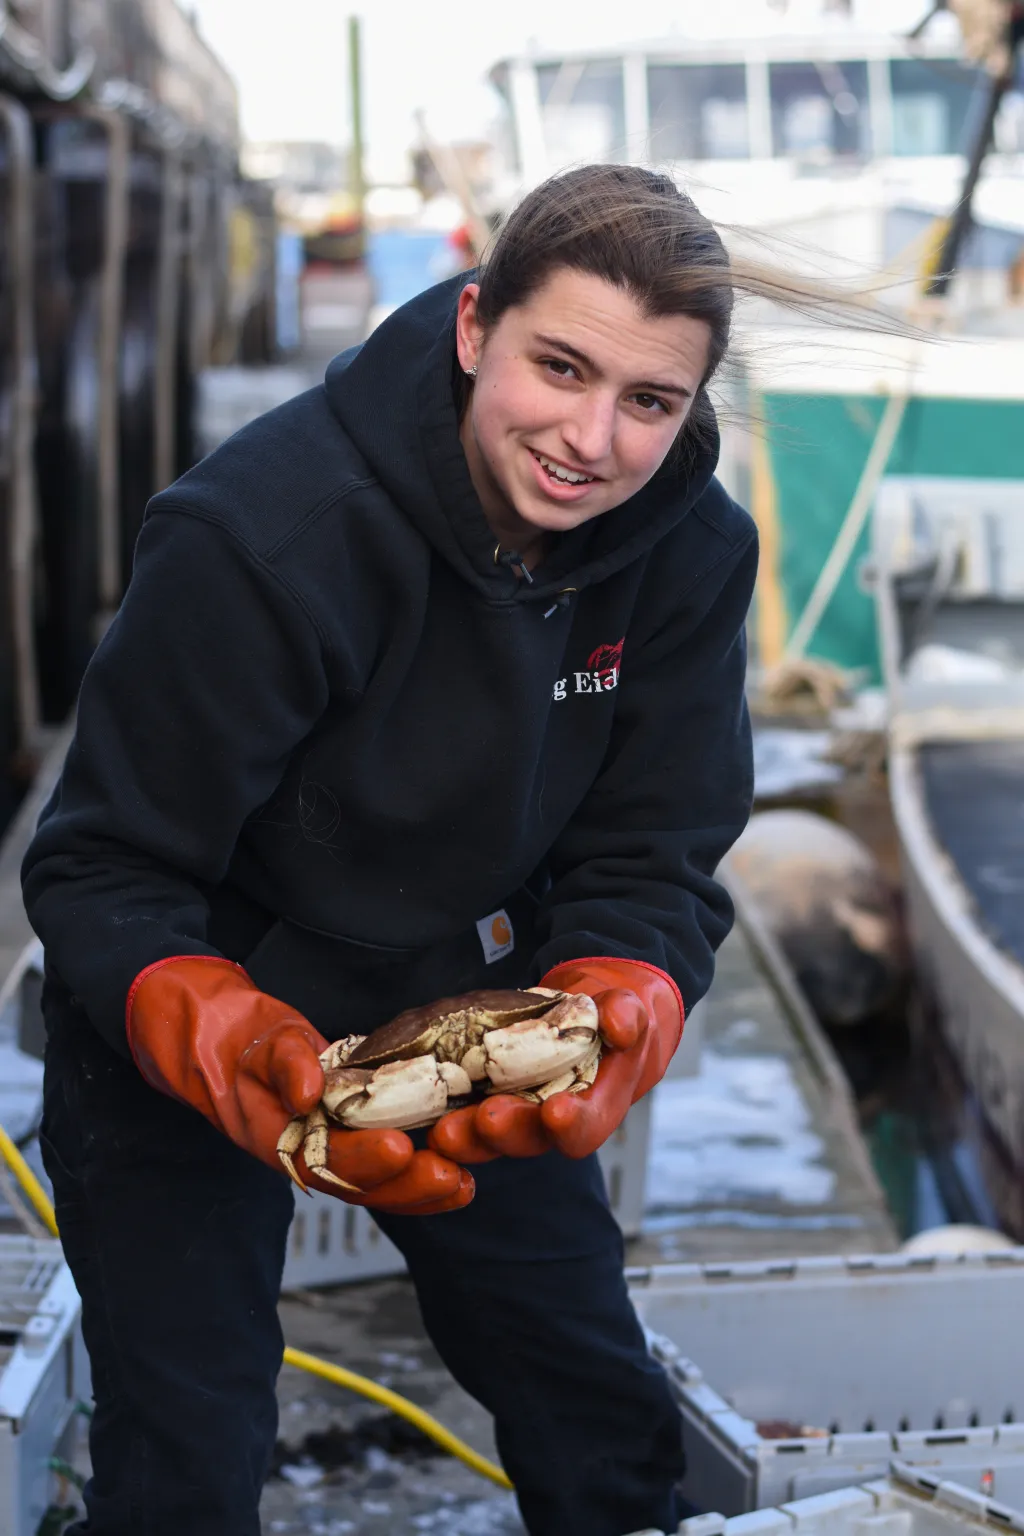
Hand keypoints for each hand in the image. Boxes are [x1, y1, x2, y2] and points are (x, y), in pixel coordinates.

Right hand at [127, 956, 472, 1213]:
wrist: (220, 1040)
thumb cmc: (239, 1038)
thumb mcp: (260, 1039)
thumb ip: (285, 1062)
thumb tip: (308, 1090)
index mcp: (278, 1140)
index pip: (324, 1160)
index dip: (363, 1159)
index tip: (400, 1148)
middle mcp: (305, 1155)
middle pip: (357, 1185)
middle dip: (406, 1186)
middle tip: (452, 1177)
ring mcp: (327, 1151)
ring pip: (373, 1185)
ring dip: (418, 1189)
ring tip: (463, 1185)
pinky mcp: (346, 1138)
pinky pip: (381, 1166)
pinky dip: (414, 1174)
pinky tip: (453, 1174)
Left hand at [429, 958, 682, 1162]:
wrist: (597, 1013)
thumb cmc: (618, 1015)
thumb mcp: (632, 1007)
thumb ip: (628, 1015)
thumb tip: (620, 1025)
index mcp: (598, 1104)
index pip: (587, 1125)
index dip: (573, 1124)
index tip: (556, 1113)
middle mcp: (555, 1120)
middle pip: (530, 1138)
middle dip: (505, 1132)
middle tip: (484, 1119)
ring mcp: (519, 1111)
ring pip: (492, 1133)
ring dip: (467, 1133)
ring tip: (443, 1128)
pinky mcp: (489, 1096)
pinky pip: (466, 1109)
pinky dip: (446, 1110)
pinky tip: (420, 1104)